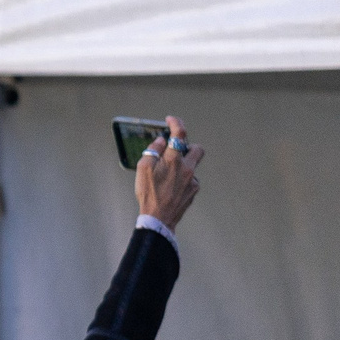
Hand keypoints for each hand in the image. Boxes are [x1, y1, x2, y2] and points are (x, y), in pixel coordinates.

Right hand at [134, 114, 203, 228]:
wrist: (158, 219)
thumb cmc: (148, 194)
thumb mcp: (142, 170)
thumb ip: (151, 152)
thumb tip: (160, 142)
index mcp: (173, 160)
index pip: (179, 134)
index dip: (176, 123)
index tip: (170, 120)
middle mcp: (187, 167)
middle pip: (197, 148)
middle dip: (189, 146)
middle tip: (177, 151)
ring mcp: (193, 179)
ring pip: (192, 166)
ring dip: (183, 165)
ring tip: (169, 175)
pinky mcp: (193, 190)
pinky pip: (190, 180)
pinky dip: (182, 180)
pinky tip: (171, 188)